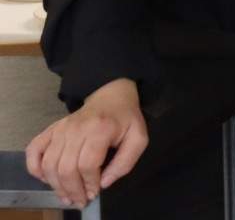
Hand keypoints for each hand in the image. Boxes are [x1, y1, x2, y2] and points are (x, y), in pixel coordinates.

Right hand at [25, 78, 147, 208]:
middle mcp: (76, 129)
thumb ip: (125, 162)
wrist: (111, 96)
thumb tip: (104, 183)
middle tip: (79, 201)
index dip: (89, 183)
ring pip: (49, 164)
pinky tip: (47, 179)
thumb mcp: (138, 139)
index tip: (94, 193)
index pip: (87, 164)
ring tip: (66, 196)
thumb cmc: (125, 119)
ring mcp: (60, 129)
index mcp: (100, 129)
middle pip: (65, 168)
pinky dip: (35, 168)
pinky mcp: (51, 130)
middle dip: (72, 190)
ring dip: (55, 185)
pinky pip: (34, 151)